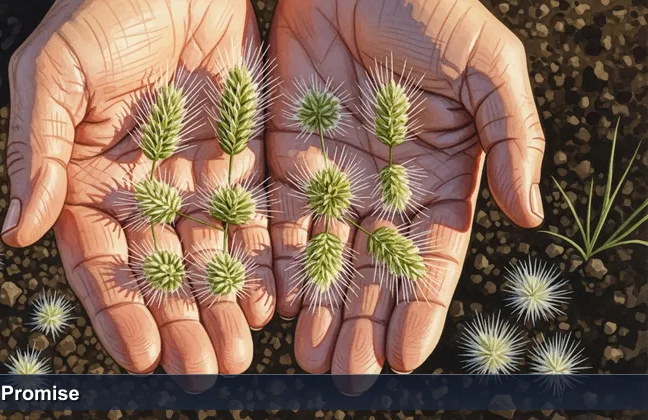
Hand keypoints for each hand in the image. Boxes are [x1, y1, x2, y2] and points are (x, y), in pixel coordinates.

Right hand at [2, 0, 274, 375]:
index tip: (144, 354)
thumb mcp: (54, 74)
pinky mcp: (242, 157)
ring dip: (222, 304)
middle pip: (160, 270)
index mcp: (88, 179)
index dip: (119, 308)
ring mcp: (193, 177)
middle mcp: (141, 189)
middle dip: (181, 321)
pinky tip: (270, 298)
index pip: (98, 260)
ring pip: (209, 254)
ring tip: (240, 350)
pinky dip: (260, 259)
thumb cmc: (104, 11)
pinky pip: (251, 217)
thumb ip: (36, 151)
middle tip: (206, 369)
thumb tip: (15, 231)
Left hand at [267, 0, 544, 373]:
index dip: (420, 307)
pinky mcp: (289, 157)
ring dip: (321, 308)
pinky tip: (278, 302)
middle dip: (364, 325)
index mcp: (441, 178)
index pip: (431, 259)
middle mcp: (387, 190)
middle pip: (375, 272)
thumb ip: (515, 140)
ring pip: (327, 257)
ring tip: (313, 357)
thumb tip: (532, 217)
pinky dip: (280, 262)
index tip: (407, 356)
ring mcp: (336, 178)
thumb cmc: (433, 11)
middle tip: (347, 377)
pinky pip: (283, 219)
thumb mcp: (491, 69)